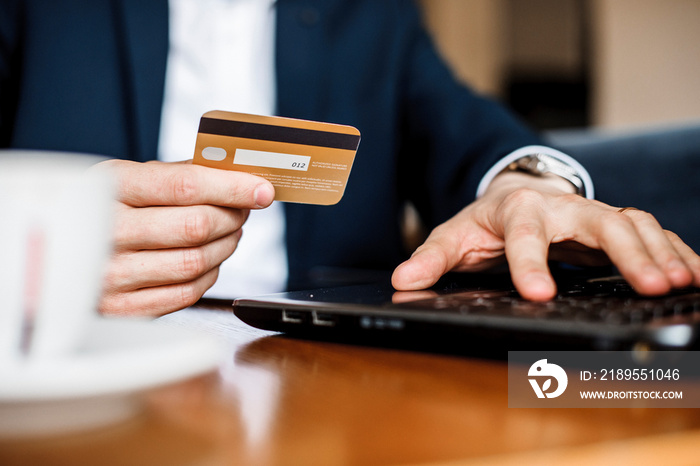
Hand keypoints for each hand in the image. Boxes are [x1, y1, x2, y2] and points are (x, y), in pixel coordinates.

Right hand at [95, 160, 274, 315]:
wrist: (54, 254)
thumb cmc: (100, 211)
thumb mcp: (124, 179)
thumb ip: (177, 174)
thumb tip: (235, 172)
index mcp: (109, 188)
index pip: (185, 185)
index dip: (233, 187)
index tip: (261, 189)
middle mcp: (106, 232)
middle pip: (197, 225)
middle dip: (233, 216)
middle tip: (242, 209)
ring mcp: (111, 275)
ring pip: (196, 261)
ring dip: (226, 245)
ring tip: (229, 232)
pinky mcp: (123, 309)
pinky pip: (186, 294)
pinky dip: (210, 275)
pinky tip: (209, 260)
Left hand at [392, 172, 699, 299]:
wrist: (513, 194)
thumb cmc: (485, 221)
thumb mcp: (452, 235)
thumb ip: (431, 257)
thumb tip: (403, 281)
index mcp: (516, 211)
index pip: (525, 236)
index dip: (531, 263)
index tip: (538, 294)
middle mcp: (560, 208)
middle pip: (599, 221)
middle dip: (626, 252)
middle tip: (649, 285)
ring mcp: (590, 214)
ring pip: (633, 223)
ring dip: (659, 251)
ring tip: (680, 282)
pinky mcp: (611, 224)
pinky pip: (649, 232)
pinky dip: (674, 250)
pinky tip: (694, 273)